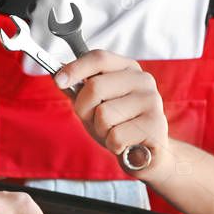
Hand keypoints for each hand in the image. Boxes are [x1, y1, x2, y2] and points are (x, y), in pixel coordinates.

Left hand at [54, 49, 169, 174]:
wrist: (147, 155)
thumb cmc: (118, 125)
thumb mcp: (95, 105)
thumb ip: (78, 89)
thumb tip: (57, 74)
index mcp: (128, 68)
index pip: (99, 58)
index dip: (75, 68)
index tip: (58, 80)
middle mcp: (143, 80)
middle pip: (95, 87)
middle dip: (84, 110)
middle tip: (95, 121)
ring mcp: (152, 101)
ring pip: (103, 114)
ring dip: (101, 131)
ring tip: (114, 132)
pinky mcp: (155, 125)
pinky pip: (116, 136)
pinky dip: (113, 145)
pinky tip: (125, 144)